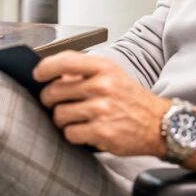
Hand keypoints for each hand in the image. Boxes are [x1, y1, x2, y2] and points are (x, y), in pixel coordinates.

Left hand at [34, 52, 168, 155]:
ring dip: (61, 119)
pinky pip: (70, 133)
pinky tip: (84, 130)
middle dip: (49, 99)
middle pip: (54, 91)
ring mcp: (102, 109)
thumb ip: (83, 71)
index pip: (64, 61)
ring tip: (74, 118)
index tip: (37, 75)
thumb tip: (50, 72)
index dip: (45, 68)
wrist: (159, 123)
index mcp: (103, 67)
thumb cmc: (130, 98)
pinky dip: (72, 134)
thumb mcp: (111, 74)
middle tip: (55, 103)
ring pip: (59, 114)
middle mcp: (102, 85)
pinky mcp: (102, 132)